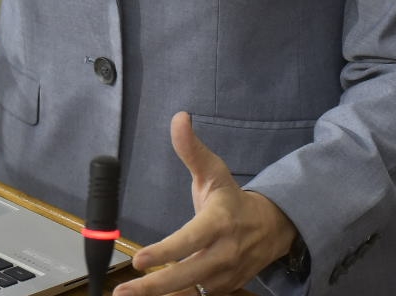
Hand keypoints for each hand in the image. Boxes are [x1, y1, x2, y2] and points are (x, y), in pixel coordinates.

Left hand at [113, 113, 296, 295]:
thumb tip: (179, 118)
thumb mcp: (214, 172)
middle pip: (187, 274)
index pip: (190, 240)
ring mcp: (223, 275)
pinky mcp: (221, 289)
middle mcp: (223, 253)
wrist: (271, 228)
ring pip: (190, 292)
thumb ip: (192, 149)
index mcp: (219, 222)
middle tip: (125, 290)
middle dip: (154, 286)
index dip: (165, 251)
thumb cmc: (232, 200)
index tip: (139, 259)